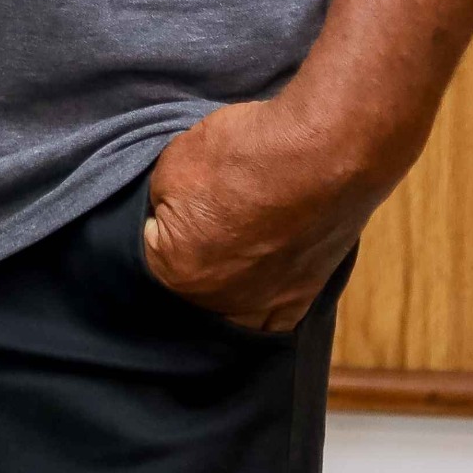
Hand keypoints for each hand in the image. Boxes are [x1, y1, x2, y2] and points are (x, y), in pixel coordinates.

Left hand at [141, 99, 394, 332]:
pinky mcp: (306, 296)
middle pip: (190, 284)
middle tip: (203, 221)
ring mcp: (268, 304)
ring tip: (228, 250)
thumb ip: (161, 201)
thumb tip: (167, 211)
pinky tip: (255, 285)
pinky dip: (260, 304)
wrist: (323, 152)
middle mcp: (222, 301)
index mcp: (180, 273)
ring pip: (228, 311)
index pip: (149, 248)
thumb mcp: (171, 165)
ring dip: (223, 286)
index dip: (159, 218)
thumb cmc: (245, 155)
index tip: (175, 200)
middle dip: (190, 254)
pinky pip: (273, 320)